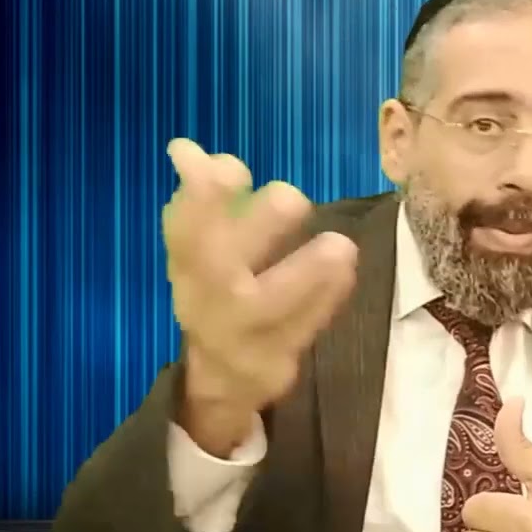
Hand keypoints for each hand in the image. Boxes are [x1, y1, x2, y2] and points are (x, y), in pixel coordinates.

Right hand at [163, 138, 357, 453]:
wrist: (220, 380)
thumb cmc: (215, 291)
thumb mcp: (200, 249)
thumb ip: (201, 197)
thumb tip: (189, 150)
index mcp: (187, 265)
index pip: (184, 229)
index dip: (204, 198)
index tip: (233, 167)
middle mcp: (207, 299)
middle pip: (219, 265)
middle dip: (254, 229)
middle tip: (291, 198)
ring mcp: (241, 334)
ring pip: (269, 303)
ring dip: (305, 271)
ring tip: (340, 244)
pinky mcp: (276, 361)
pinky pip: (306, 328)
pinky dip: (328, 297)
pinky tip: (346, 270)